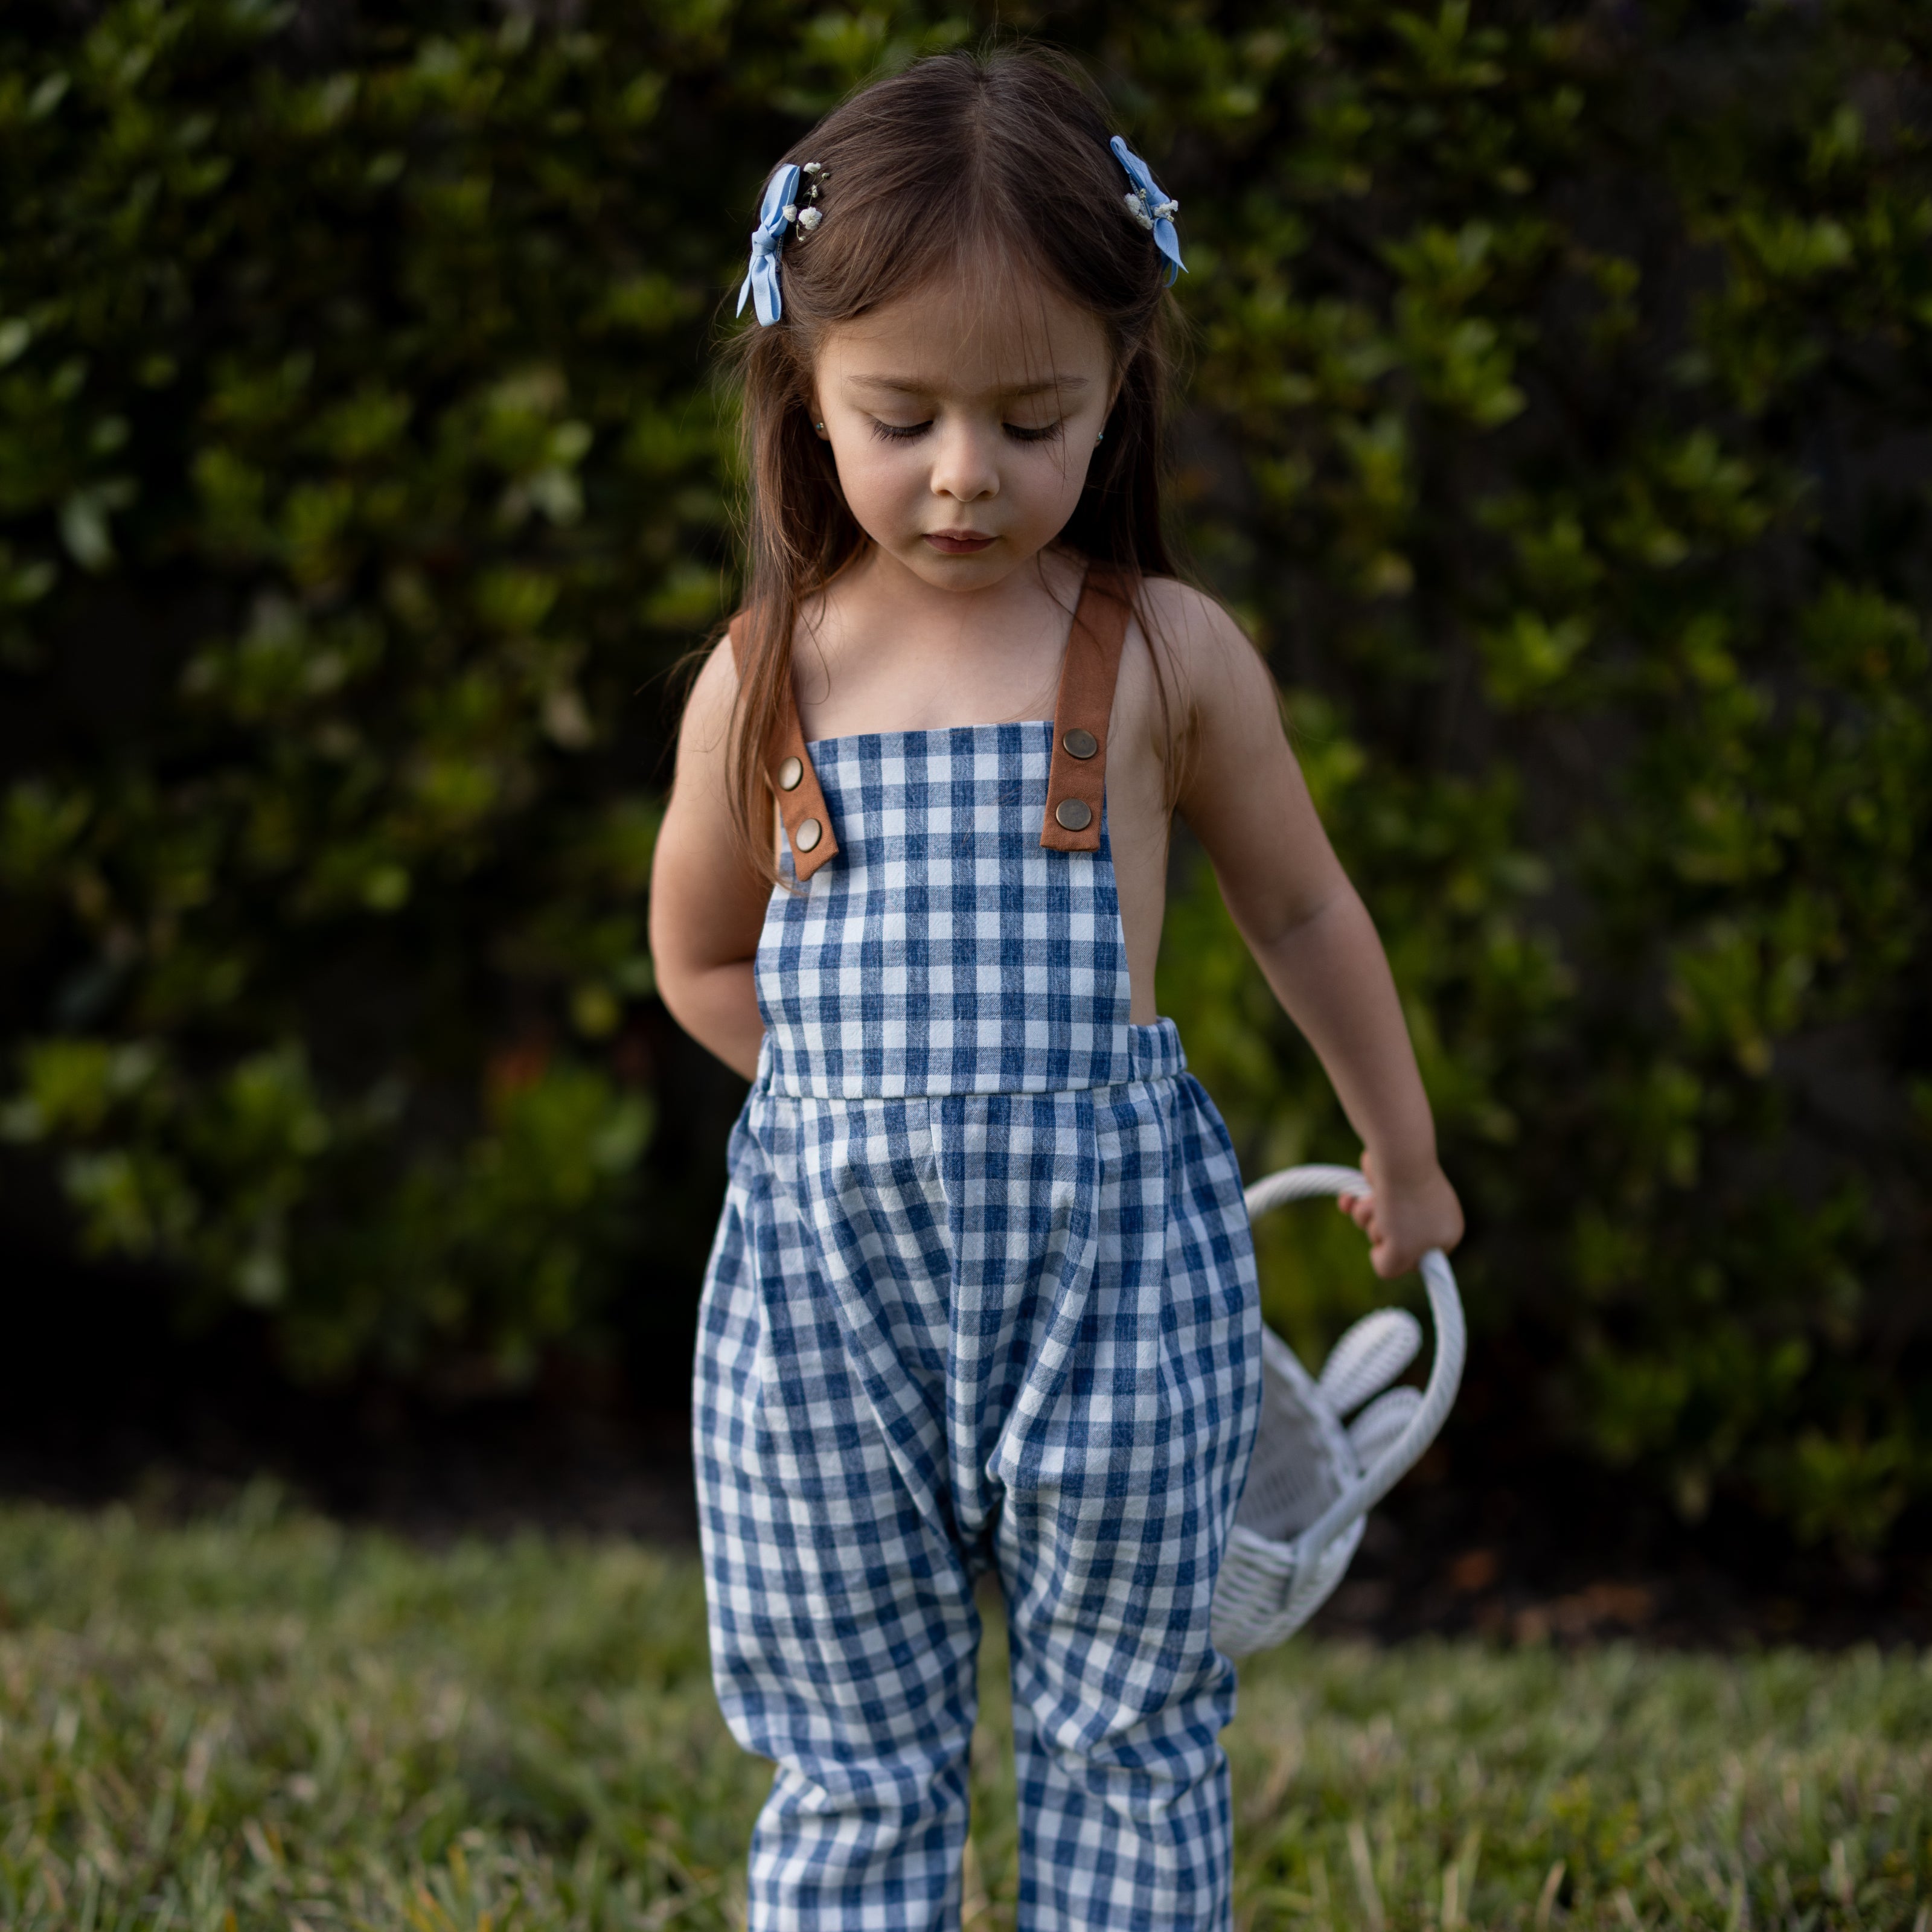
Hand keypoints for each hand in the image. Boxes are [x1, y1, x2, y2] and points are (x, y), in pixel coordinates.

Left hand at [1337, 1148, 1463, 1278]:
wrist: (1396, 1157)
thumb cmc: (1403, 1208)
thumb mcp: (1400, 1255)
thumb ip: (1390, 1269)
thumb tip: (1379, 1256)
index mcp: (1448, 1234)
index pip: (1417, 1263)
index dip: (1401, 1258)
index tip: (1399, 1245)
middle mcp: (1432, 1215)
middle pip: (1392, 1242)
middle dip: (1379, 1233)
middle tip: (1387, 1219)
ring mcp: (1409, 1197)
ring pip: (1374, 1223)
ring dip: (1366, 1216)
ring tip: (1375, 1202)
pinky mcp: (1388, 1182)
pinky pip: (1365, 1204)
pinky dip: (1354, 1203)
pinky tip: (1348, 1200)